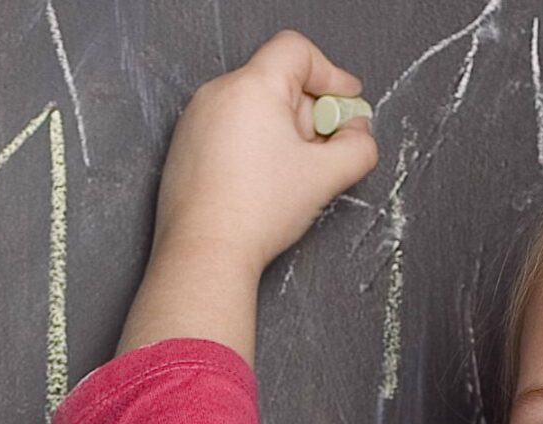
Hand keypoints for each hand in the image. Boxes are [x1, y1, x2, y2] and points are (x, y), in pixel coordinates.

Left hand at [120, 31, 377, 362]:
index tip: (346, 103)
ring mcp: (194, 121)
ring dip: (281, 130)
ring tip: (289, 172)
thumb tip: (357, 132)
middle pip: (277, 82)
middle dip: (308, 112)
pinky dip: (252, 143)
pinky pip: (228, 128)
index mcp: (250, 87)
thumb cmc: (256, 212)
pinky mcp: (184, 147)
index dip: (330, 74)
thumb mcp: (327, 174)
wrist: (204, 253)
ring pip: (253, 107)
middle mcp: (216, 95)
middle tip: (321, 150)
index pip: (297, 52)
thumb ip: (359, 144)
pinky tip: (260, 182)